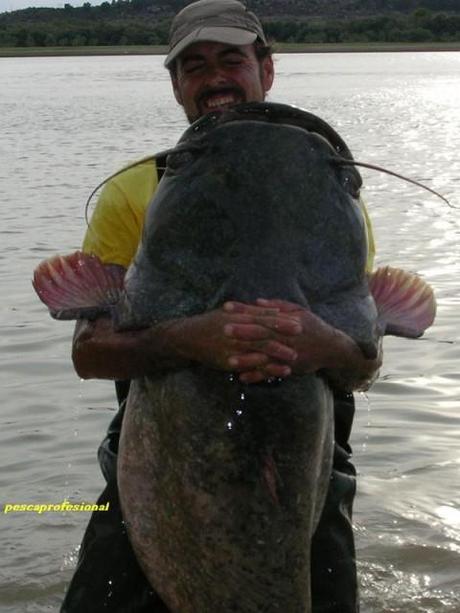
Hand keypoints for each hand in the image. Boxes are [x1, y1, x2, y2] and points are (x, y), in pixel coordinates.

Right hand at [169, 305, 300, 381]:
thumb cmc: (211, 322)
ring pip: (258, 352)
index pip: (264, 318)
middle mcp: (237, 332)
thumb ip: (253, 310)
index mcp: (239, 317)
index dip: (282, 321)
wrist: (188, 338)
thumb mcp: (231, 312)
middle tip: (301, 341)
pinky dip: (263, 369)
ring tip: (293, 359)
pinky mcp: (228, 362)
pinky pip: (249, 366)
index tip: (298, 322)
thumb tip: (274, 308)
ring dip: (277, 355)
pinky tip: (276, 372)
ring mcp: (233, 347)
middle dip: (283, 338)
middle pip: (264, 335)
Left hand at [226, 299, 381, 389]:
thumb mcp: (298, 311)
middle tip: (223, 329)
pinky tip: (242, 378)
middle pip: (261, 334)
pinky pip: (271, 373)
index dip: (243, 310)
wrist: (332, 348)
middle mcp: (285, 337)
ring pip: (265, 356)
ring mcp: (286, 354)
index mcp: (285, 321)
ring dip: (246, 358)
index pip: (260, 314)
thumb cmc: (313, 327)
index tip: (227, 307)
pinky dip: (257, 376)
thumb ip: (278, 306)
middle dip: (242, 332)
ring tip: (228, 359)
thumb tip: (257, 302)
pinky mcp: (289, 367)